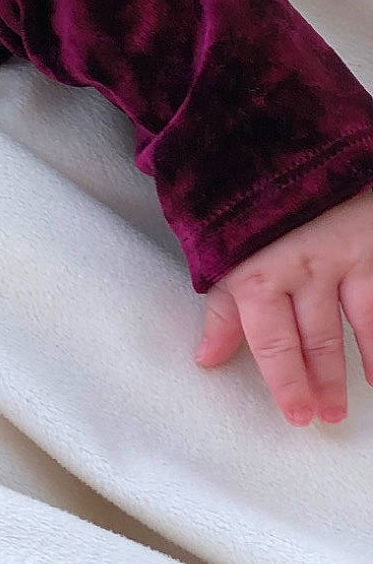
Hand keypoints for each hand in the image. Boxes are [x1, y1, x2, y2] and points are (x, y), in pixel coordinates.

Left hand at [195, 189, 372, 423]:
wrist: (288, 147)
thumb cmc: (250, 206)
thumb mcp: (225, 256)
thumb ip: (222, 310)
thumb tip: (206, 359)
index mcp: (259, 275)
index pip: (275, 345)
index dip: (288, 385)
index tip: (298, 415)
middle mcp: (306, 268)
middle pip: (319, 340)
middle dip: (324, 383)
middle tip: (328, 417)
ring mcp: (348, 254)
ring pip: (363, 320)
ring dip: (366, 360)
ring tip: (368, 389)